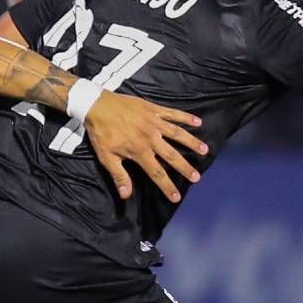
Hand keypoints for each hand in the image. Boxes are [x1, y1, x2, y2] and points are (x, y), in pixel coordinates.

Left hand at [81, 94, 207, 202]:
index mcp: (140, 152)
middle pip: (172, 156)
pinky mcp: (154, 110)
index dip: (167, 186)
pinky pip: (173, 114)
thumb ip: (119, 175)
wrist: (97, 105)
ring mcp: (154, 123)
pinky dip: (186, 117)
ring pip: (178, 134)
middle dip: (185, 168)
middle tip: (197, 177)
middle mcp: (151, 138)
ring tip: (205, 151)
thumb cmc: (101, 133)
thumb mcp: (106, 157)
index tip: (177, 197)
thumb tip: (127, 195)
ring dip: (192, 142)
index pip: (157, 173)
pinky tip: (198, 122)